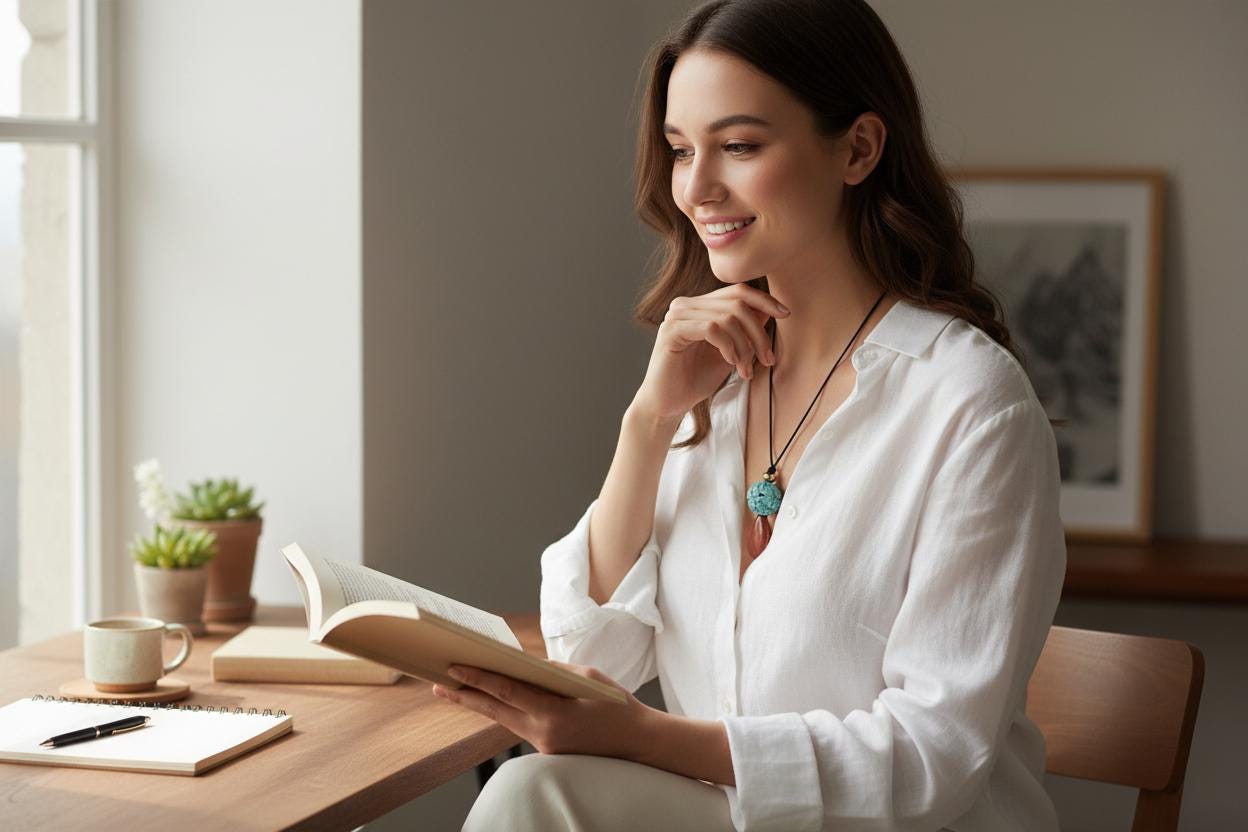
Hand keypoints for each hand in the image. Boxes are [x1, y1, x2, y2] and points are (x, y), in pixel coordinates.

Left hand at [431, 661, 656, 759]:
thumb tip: (522, 666)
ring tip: (453, 690)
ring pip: (502, 720)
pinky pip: (518, 726)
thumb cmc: (615, 705)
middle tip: (437, 683)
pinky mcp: (546, 751)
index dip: (478, 680)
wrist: (637, 742)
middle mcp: (543, 734)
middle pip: (494, 712)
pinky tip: (489, 700)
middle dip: (464, 696)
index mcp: (554, 714)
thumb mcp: (586, 677)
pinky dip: (502, 711)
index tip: (455, 669)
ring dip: (479, 704)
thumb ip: (551, 671)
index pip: (507, 693)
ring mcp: (543, 746)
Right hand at [632, 282, 789, 420]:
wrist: (668, 404)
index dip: (764, 300)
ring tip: (745, 369)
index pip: (737, 291)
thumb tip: (769, 309)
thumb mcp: (730, 351)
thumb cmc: (696, 379)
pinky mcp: (671, 331)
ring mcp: (676, 316)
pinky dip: (728, 346)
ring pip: (727, 317)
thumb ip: (744, 330)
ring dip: (745, 346)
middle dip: (758, 333)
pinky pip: (712, 329)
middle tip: (767, 359)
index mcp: (699, 305)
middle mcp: (686, 305)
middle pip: (736, 304)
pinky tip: (731, 363)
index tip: (785, 314)